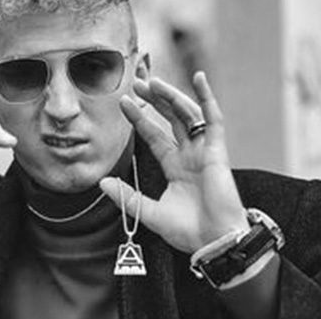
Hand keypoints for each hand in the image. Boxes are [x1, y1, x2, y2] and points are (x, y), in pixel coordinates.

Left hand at [100, 72, 247, 253]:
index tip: (123, 103)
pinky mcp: (218, 152)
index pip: (155, 135)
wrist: (214, 243)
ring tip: (154, 81)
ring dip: (172, 96)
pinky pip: (214, 119)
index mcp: (176, 167)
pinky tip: (199, 78)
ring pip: (187, 115)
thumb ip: (127, 197)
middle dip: (155, 100)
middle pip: (170, 119)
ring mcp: (204, 152)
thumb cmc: (188, 232)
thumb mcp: (150, 213)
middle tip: (137, 83)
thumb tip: (102, 182)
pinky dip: (208, 98)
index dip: (140, 119)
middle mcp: (190, 155)